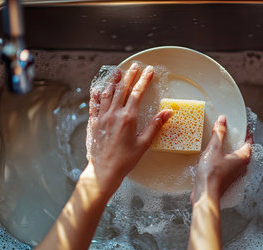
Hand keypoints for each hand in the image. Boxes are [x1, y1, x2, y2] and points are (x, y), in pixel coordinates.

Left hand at [83, 63, 172, 196]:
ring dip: (113, 81)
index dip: (144, 80)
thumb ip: (155, 126)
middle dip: (129, 76)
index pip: (137, 93)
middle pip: (122, 89)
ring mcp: (102, 117)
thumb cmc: (125, 160)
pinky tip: (98, 89)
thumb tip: (168, 112)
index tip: (149, 71)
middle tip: (135, 66)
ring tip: (117, 72)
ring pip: (107, 94)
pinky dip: (96, 95)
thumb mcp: (144, 144)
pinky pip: (94, 105)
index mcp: (128, 118)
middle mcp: (114, 114)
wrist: (103, 171)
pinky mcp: (93, 123)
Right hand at [191, 115, 251, 203]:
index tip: (242, 125)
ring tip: (220, 142)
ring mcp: (235, 173)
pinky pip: (228, 165)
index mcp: (244, 157)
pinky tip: (214, 156)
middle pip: (242, 149)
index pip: (249, 140)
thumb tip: (222, 120)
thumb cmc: (212, 174)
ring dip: (229, 150)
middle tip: (229, 131)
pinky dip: (223, 158)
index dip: (245, 131)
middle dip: (236, 140)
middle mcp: (242, 166)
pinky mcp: (227, 179)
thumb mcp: (214, 148)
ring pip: (235, 158)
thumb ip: (219, 133)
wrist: (205, 194)